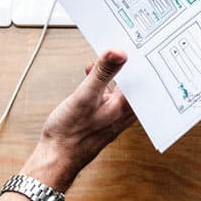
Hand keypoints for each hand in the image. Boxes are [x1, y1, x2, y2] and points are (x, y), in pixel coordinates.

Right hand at [21, 51, 135, 191]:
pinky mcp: (103, 118)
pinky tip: (91, 74)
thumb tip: (119, 52)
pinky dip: (103, 82)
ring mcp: (114, 116)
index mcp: (125, 107)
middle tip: (126, 44)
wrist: (56, 157)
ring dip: (115, 72)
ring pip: (122, 88)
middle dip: (130, 64)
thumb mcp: (84, 95)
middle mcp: (124, 113)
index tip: (140, 42)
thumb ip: (102, 73)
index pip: (144, 79)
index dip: (142, 60)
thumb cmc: (69, 133)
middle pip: (135, 83)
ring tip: (107, 56)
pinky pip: (109, 95)